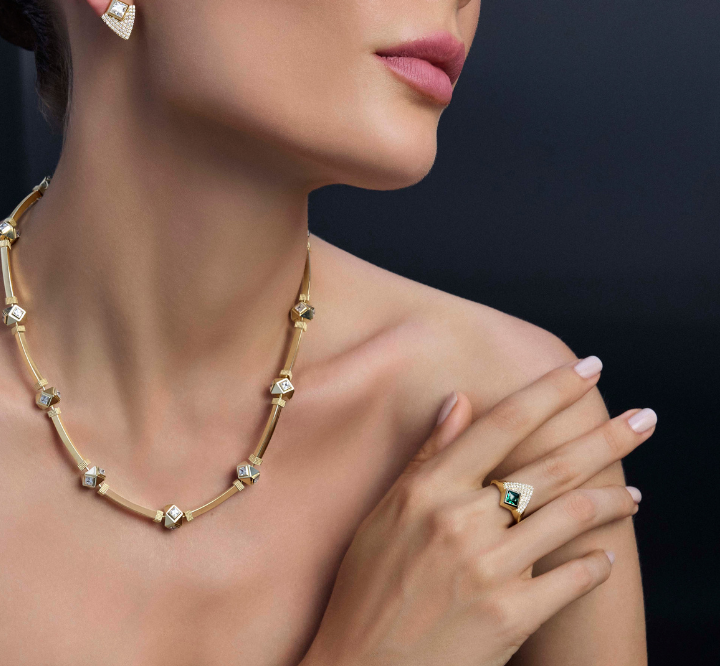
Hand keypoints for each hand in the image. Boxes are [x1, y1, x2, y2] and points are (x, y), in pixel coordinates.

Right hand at [302, 359, 653, 665]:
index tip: (586, 370)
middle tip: (645, 420)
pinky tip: (607, 556)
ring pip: (571, 517)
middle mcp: (461, 519)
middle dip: (606, 438)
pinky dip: (595, 564)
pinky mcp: (510, 616)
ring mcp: (488, 568)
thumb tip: (459, 400)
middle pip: (552, 466)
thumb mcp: (387, 511)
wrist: (361, 664)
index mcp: (428, 487)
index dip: (550, 392)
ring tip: (634, 495)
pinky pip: (570, 579)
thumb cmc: (368, 586)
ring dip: (612, 502)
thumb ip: (428, 455)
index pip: (503, 423)